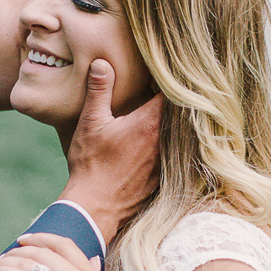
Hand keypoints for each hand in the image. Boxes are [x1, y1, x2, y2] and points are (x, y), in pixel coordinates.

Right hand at [60, 60, 162, 241]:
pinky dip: (170, 143)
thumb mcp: (90, 123)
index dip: (170, 81)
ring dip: (174, 123)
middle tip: (171, 87)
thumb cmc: (91, 165)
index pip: (171, 94)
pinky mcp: (164, 175)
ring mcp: (166, 160)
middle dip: (175, 100)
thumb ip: (99, 90)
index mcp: (149, 123)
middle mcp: (164, 140)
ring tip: (169, 110)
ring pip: (178, 134)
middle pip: (179, 113)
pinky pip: (173, 153)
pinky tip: (161, 140)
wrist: (95, 207)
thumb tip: (102, 62)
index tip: (166, 72)